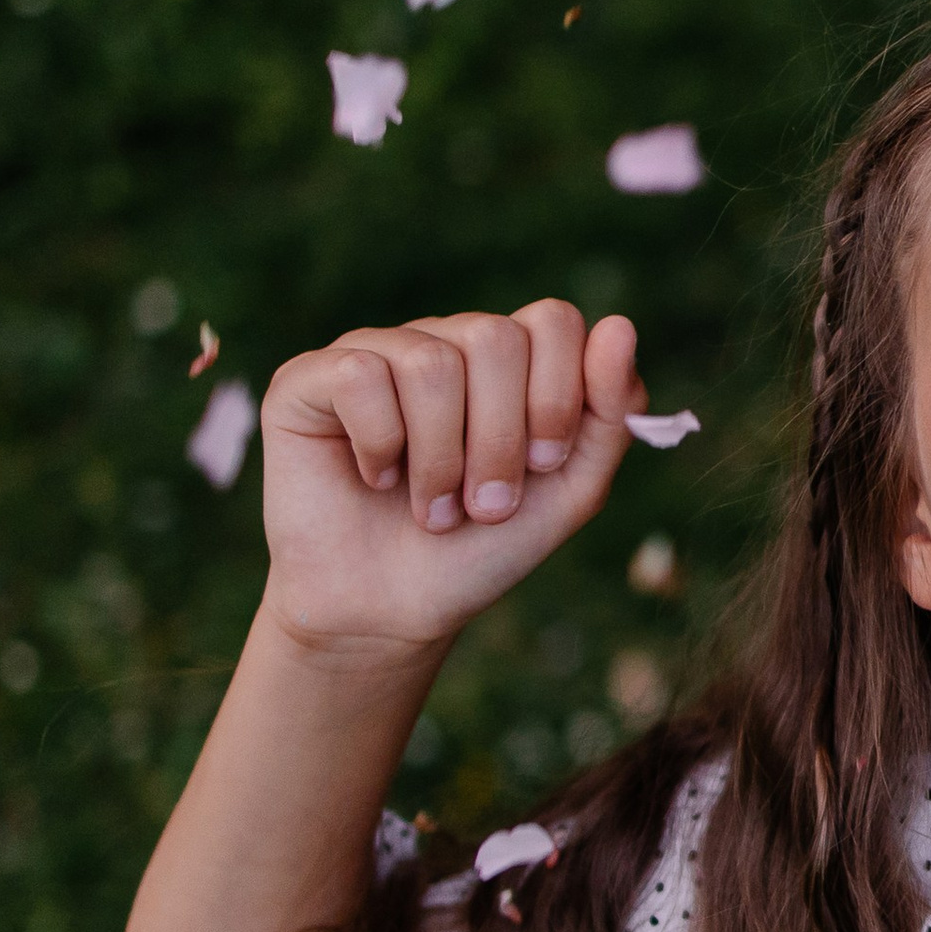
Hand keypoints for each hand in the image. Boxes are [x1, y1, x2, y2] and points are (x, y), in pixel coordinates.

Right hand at [257, 302, 646, 652]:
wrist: (393, 610)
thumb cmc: (482, 549)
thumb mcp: (571, 490)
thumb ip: (610, 414)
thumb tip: (620, 326)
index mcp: (511, 360)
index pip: (553, 321)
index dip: (557, 396)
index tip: (546, 464)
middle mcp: (444, 341)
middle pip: (495, 336)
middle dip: (501, 439)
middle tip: (486, 503)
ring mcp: (376, 352)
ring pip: (431, 363)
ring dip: (442, 459)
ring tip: (435, 507)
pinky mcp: (310, 378)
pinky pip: (360, 376)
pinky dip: (382, 446)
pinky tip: (377, 478)